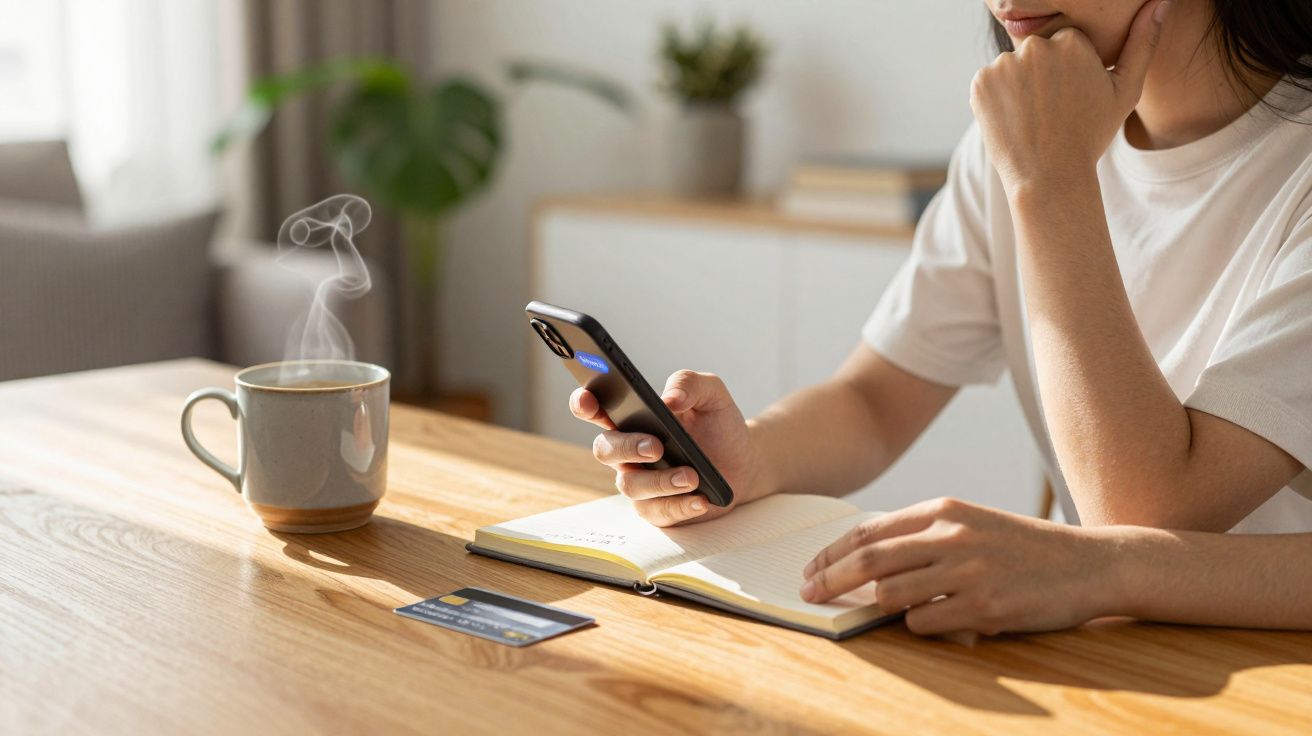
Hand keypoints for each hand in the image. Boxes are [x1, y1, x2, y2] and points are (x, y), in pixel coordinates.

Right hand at [570, 370, 765, 526]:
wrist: (743, 460)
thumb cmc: (717, 424)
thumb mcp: (711, 394)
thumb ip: (689, 383)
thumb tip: (670, 399)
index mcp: (631, 416)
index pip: (595, 408)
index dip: (583, 404)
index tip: (588, 400)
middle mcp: (628, 450)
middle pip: (605, 449)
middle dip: (627, 448)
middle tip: (656, 447)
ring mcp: (640, 480)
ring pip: (630, 485)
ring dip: (661, 481)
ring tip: (692, 476)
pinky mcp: (657, 508)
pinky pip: (657, 512)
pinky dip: (679, 506)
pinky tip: (700, 499)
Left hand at [801, 498, 1118, 635]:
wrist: (1088, 563)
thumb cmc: (1021, 547)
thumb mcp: (970, 523)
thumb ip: (922, 535)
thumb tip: (865, 557)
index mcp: (943, 510)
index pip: (869, 531)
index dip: (832, 552)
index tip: (810, 570)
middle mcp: (952, 536)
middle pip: (869, 560)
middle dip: (829, 580)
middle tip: (808, 596)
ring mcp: (968, 573)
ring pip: (891, 594)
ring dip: (877, 606)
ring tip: (876, 610)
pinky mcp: (984, 609)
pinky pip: (925, 623)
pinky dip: (918, 626)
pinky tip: (934, 621)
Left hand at [969, 0, 1169, 189]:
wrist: (1049, 176)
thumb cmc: (1090, 136)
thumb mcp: (1125, 91)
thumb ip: (1143, 43)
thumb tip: (1162, 1)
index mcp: (1072, 42)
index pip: (1066, 45)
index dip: (1069, 73)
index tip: (1072, 98)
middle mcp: (1035, 46)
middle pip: (1037, 53)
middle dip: (1042, 76)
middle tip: (1051, 111)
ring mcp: (1003, 65)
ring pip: (1012, 68)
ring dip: (1018, 87)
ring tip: (1033, 117)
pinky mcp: (980, 84)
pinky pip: (989, 83)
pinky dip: (997, 99)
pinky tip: (1013, 120)